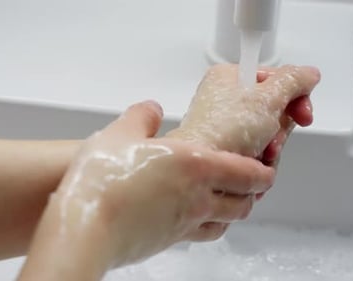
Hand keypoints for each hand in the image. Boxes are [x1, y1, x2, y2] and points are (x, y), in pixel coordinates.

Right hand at [20, 101, 274, 280]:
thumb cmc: (104, 181)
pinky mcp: (168, 242)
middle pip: (244, 202)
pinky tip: (192, 218)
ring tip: (225, 201)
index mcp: (195, 165)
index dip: (263, 170)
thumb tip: (150, 110)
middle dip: (253, 192)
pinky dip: (207, 226)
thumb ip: (141, 117)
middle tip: (250, 183)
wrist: (86, 227)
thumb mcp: (120, 132)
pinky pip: (200, 235)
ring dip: (233, 211)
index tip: (266, 166)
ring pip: (226, 222)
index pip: (248, 172)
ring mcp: (184, 223)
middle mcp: (198, 197)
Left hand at [167, 64, 320, 160]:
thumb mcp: (267, 97)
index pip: (274, 79)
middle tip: (273, 135)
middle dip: (280, 128)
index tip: (301, 111)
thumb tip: (307, 74)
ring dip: (271, 146)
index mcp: (228, 77)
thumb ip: (294, 80)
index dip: (293, 96)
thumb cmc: (224, 129)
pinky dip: (260, 159)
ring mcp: (226, 127)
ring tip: (260, 152)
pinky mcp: (227, 150)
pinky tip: (253, 162)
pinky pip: (256, 152)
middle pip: (273, 110)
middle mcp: (225, 100)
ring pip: (267, 135)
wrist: (204, 166)